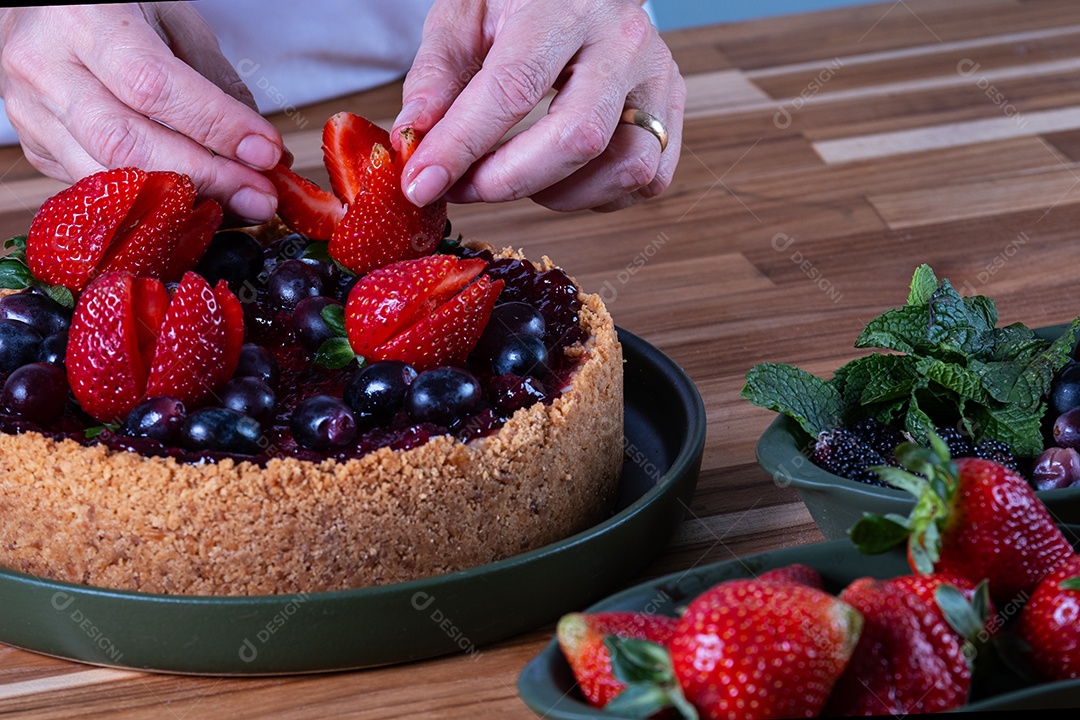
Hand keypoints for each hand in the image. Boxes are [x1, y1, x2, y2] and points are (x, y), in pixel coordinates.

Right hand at [0, 3, 282, 222]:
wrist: (45, 10)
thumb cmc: (116, 9)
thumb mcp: (174, 22)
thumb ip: (217, 85)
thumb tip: (267, 154)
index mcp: (82, 19)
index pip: (153, 85)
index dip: (216, 126)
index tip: (265, 152)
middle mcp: (44, 67)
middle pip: (126, 144)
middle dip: (205, 179)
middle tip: (260, 197)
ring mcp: (30, 113)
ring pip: (107, 179)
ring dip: (183, 203)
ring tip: (238, 206)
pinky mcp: (35, 147)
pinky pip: (98, 188)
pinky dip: (153, 203)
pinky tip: (195, 203)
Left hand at [393, 0, 684, 211]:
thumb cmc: (517, 0)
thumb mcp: (464, 15)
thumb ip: (436, 74)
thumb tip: (414, 136)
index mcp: (564, 6)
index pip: (513, 87)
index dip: (462, 146)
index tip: (422, 183)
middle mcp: (623, 40)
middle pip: (578, 137)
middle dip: (510, 181)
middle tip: (465, 189)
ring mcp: (657, 77)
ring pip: (625, 167)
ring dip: (561, 195)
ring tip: (517, 175)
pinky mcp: (673, 109)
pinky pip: (648, 179)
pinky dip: (600, 195)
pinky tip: (562, 177)